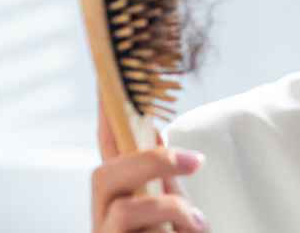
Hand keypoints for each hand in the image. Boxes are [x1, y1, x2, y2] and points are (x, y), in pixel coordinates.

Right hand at [93, 89, 207, 231]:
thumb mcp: (176, 212)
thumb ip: (164, 179)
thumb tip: (155, 132)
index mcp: (119, 198)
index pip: (107, 151)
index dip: (105, 116)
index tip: (110, 80)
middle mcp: (104, 216)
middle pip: (102, 175)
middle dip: (151, 162)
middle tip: (196, 161)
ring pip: (124, 211)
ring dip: (170, 211)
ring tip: (196, 224)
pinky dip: (174, 232)